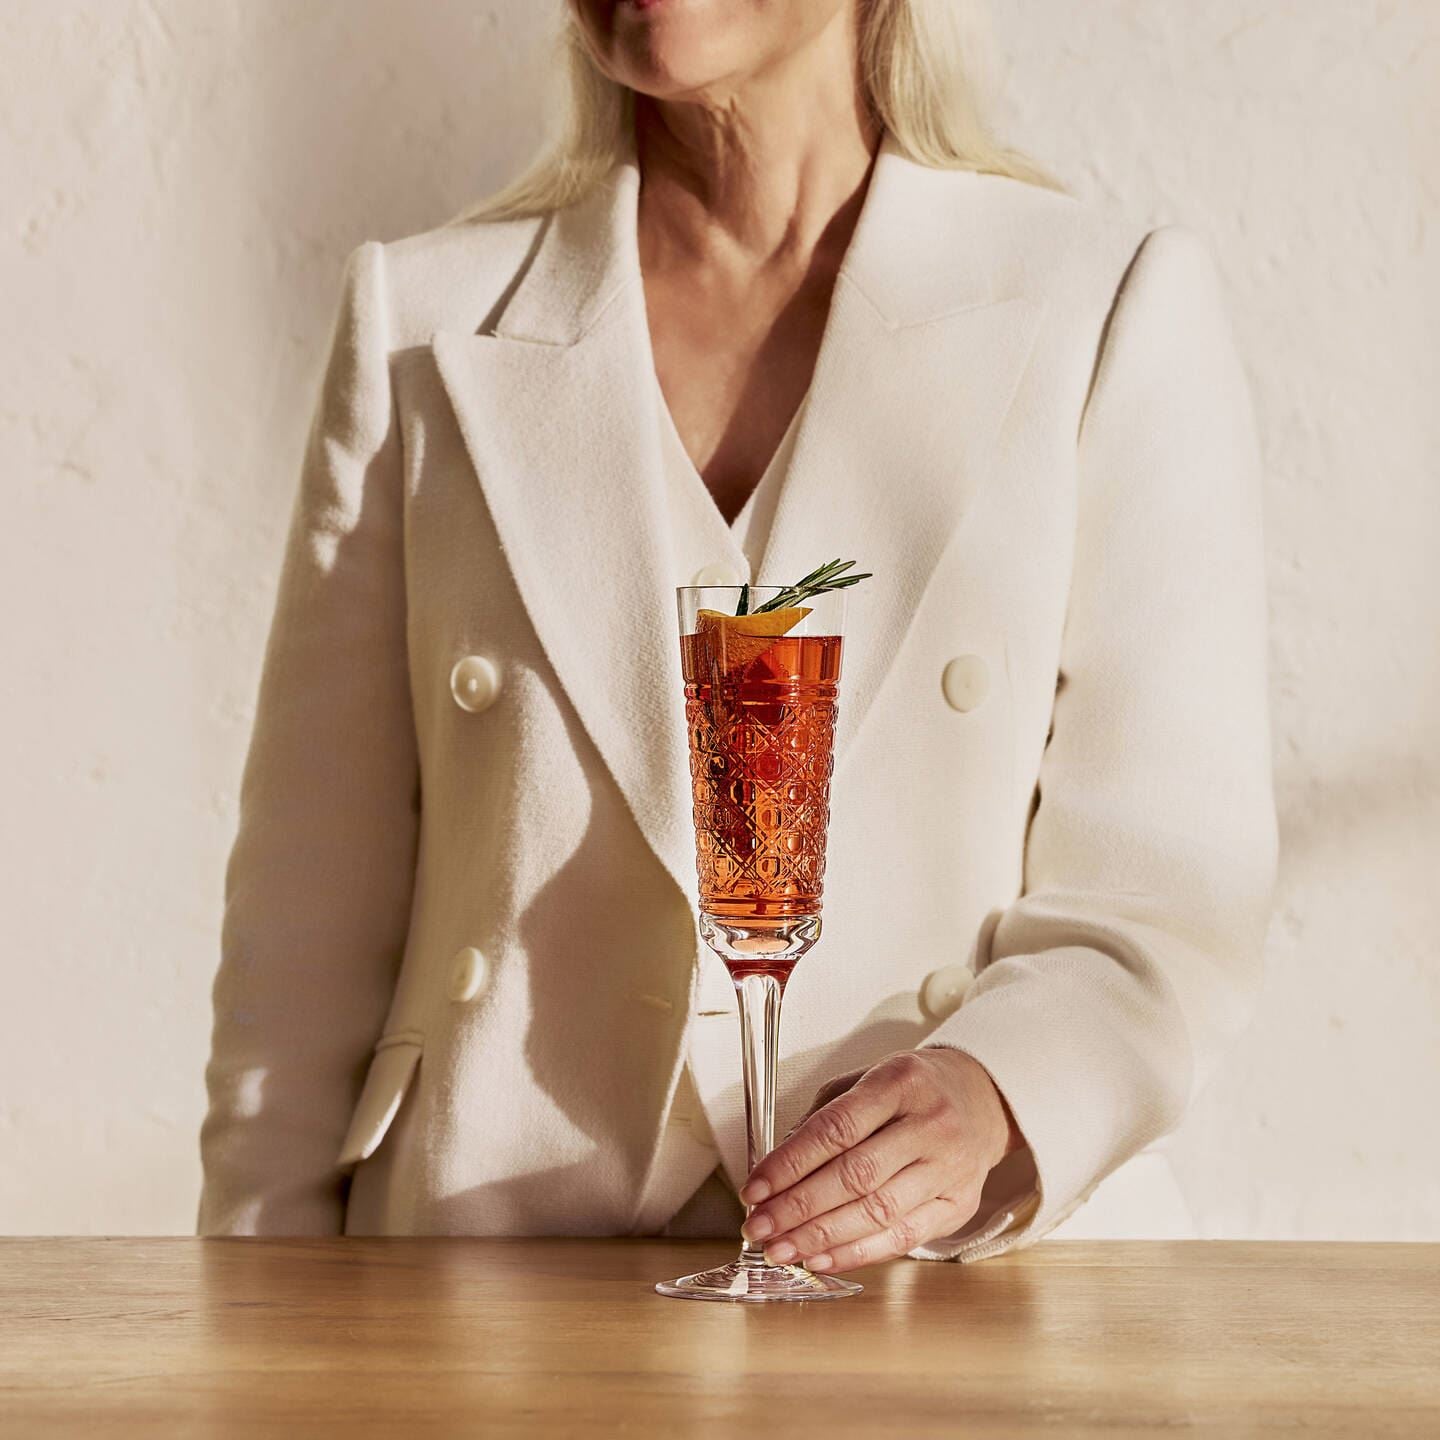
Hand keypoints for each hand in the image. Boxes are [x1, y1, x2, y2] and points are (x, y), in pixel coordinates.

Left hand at [737, 1047, 1021, 1273]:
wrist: (984, 1099)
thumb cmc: (914, 1088)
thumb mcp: (867, 1078)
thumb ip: (823, 1117)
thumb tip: (777, 1168)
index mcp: (900, 1083)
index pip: (836, 1129)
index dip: (789, 1163)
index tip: (754, 1188)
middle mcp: (930, 1125)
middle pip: (855, 1176)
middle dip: (797, 1207)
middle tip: (758, 1227)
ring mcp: (949, 1168)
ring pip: (877, 1212)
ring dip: (820, 1237)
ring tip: (780, 1248)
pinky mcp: (959, 1205)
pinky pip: (902, 1237)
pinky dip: (856, 1253)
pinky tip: (820, 1258)